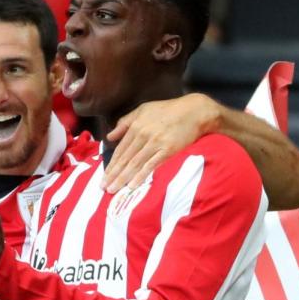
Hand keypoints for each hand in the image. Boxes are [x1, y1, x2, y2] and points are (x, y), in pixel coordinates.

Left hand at [104, 93, 219, 192]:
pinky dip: (141, 176)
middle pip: (125, 159)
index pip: (120, 150)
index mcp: (136, 127)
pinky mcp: (168, 150)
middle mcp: (143, 135)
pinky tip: (132, 186)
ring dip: (123, 178)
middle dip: (113, 175)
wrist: (194, 111)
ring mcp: (155, 143)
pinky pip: (151, 165)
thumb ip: (125, 122)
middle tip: (104, 188)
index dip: (111, 165)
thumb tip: (110, 136)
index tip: (103, 177)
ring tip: (113, 190)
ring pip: (135, 164)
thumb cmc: (168, 110)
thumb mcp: (143, 110)